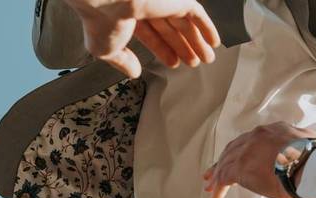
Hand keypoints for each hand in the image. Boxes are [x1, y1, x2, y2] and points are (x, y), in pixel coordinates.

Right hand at [64, 0, 220, 77]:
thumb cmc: (102, 19)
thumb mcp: (106, 50)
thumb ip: (122, 61)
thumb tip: (134, 73)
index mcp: (126, 13)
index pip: (150, 33)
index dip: (162, 49)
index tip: (172, 62)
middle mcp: (145, 5)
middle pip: (170, 29)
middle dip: (182, 47)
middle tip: (193, 62)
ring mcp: (162, 0)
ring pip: (185, 23)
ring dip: (196, 42)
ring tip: (205, 59)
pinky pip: (197, 13)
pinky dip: (207, 27)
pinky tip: (213, 42)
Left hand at [203, 122, 315, 197]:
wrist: (311, 166)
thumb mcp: (309, 145)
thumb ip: (300, 147)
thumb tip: (303, 154)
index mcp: (274, 130)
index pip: (251, 140)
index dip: (241, 151)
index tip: (236, 159)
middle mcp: (258, 136)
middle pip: (233, 148)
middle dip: (223, 161)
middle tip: (213, 173)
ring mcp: (248, 149)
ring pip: (226, 162)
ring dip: (217, 176)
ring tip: (211, 188)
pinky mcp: (241, 166)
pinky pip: (225, 176)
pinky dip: (219, 186)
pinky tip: (217, 196)